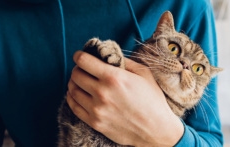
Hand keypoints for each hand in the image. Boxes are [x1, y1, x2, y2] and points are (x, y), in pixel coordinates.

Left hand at [67, 51, 183, 145]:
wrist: (156, 130)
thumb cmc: (152, 100)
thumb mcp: (143, 73)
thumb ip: (124, 61)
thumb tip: (108, 55)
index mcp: (114, 78)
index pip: (83, 61)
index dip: (79, 55)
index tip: (79, 55)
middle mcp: (102, 93)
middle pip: (76, 74)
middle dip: (77, 68)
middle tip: (83, 69)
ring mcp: (96, 109)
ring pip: (72, 90)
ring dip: (74, 83)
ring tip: (80, 82)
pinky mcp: (94, 122)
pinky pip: (74, 107)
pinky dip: (72, 98)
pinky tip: (78, 94)